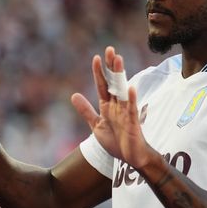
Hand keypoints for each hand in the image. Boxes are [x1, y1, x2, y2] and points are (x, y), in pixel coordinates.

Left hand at [71, 47, 154, 168]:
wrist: (130, 158)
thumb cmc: (116, 142)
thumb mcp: (96, 125)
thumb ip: (86, 110)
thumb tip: (73, 95)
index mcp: (108, 106)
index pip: (103, 85)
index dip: (99, 72)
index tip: (96, 57)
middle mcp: (117, 105)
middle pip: (114, 82)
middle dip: (111, 66)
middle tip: (110, 49)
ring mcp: (126, 112)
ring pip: (122, 90)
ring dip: (120, 75)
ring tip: (118, 60)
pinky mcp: (133, 121)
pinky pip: (131, 108)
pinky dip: (131, 98)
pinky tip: (130, 87)